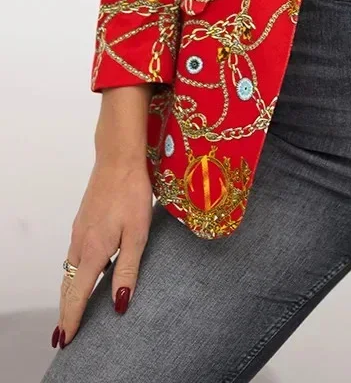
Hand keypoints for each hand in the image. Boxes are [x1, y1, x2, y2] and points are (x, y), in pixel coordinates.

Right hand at [54, 157, 152, 348]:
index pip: (77, 294)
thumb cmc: (132, 192)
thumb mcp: (137, 233)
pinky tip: (87, 272)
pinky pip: (75, 254)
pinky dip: (75, 272)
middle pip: (68, 285)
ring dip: (69, 292)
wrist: (118, 158)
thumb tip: (120, 303)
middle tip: (65, 333)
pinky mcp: (83, 220)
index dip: (72, 319)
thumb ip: (128, 269)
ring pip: (70, 269)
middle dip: (66, 310)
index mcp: (94, 250)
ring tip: (73, 309)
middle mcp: (81, 243)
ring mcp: (80, 230)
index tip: (66, 339)